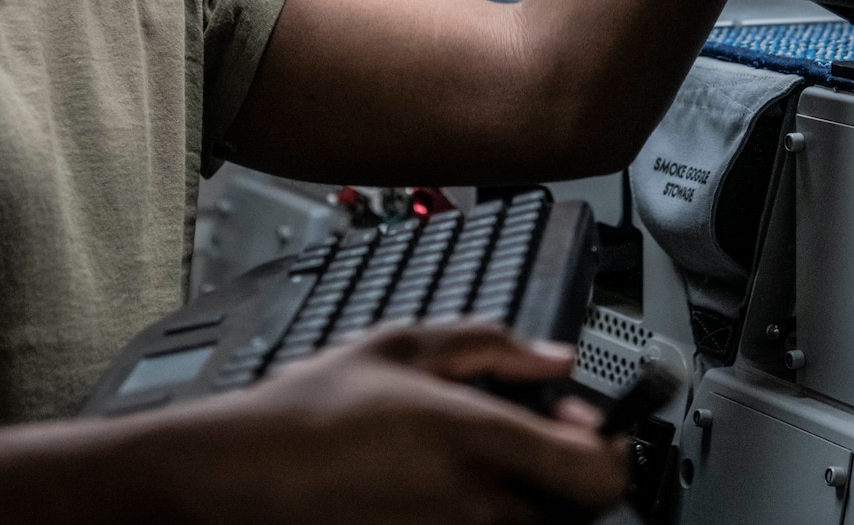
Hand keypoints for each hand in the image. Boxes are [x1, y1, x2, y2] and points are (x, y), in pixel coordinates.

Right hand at [142, 323, 625, 524]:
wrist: (246, 474)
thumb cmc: (311, 411)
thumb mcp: (402, 346)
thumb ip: (491, 345)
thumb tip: (552, 356)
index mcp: (476, 439)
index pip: (595, 470)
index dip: (607, 447)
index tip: (584, 423)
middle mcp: (476, 501)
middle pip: (577, 510)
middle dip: (571, 475)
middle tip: (545, 445)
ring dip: (529, 497)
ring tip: (487, 464)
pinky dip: (486, 512)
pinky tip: (450, 487)